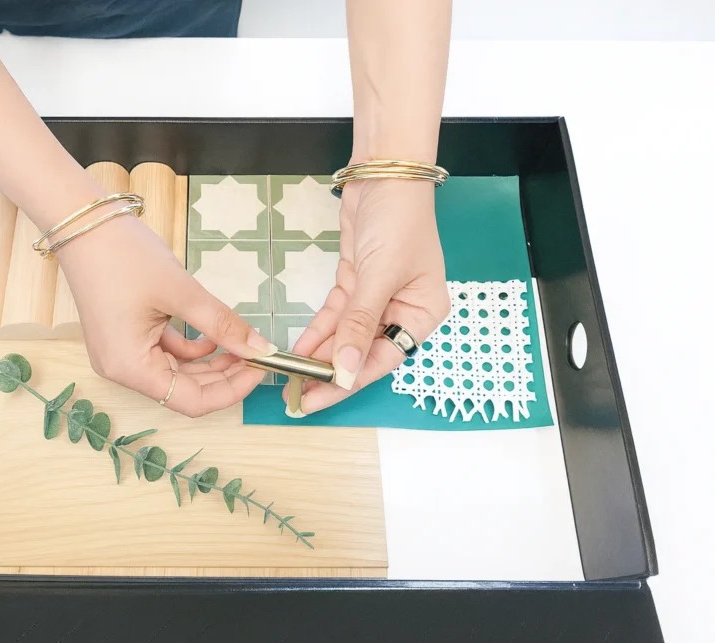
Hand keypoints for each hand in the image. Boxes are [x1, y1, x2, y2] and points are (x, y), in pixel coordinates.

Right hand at [55, 212, 274, 416]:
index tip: (259, 371)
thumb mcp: (181, 292)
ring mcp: (123, 353)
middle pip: (184, 390)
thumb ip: (222, 324)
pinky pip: (165, 353)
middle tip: (257, 355)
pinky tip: (213, 333)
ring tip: (240, 343)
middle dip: (224, 376)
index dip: (230, 391)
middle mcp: (123, 368)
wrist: (83, 222)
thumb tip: (261, 348)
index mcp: (130, 367)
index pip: (190, 402)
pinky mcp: (126, 337)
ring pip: (177, 372)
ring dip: (211, 362)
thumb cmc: (123, 256)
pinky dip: (191, 347)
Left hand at [287, 178, 450, 415]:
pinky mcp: (356, 283)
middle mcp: (403, 310)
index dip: (350, 381)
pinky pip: (336, 316)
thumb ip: (359, 324)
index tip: (318, 398)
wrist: (384, 172)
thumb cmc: (397, 221)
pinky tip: (298, 349)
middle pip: (363, 352)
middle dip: (331, 373)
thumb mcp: (379, 276)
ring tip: (291, 377)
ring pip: (346, 336)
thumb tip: (345, 371)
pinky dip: (318, 332)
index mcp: (423, 314)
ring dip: (320, 355)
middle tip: (299, 397)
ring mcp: (378, 297)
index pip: (383, 359)